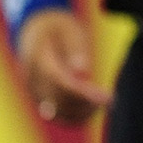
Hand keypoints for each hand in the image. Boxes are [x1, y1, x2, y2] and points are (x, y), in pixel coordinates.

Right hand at [17, 9, 110, 123]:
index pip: (61, 82)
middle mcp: (32, 78)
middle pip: (59, 101)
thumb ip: (76, 49)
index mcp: (39, 57)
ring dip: (80, 112)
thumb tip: (82, 73)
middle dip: (86, 104)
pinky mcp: (37, 98)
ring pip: (56, 112)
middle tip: (110, 100)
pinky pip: (54, 113)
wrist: (34, 30)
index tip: (107, 98)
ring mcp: (32, 90)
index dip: (84, 93)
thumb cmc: (58, 28)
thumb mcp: (71, 30)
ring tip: (102, 104)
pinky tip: (91, 109)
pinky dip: (72, 114)